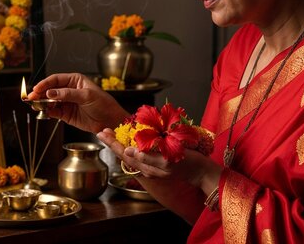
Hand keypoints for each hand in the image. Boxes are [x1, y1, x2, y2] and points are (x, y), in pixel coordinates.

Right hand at [28, 73, 128, 132]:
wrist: (110, 121)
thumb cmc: (103, 104)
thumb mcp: (86, 96)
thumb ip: (68, 94)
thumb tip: (50, 93)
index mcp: (74, 80)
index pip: (55, 80)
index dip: (45, 84)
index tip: (37, 89)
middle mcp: (68, 90)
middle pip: (49, 90)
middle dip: (40, 93)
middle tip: (31, 98)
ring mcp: (66, 102)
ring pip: (49, 101)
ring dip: (41, 103)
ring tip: (34, 105)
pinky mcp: (65, 114)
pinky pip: (53, 112)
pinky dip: (47, 112)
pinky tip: (43, 111)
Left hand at [97, 127, 217, 187]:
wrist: (202, 172)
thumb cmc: (188, 162)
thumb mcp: (168, 159)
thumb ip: (149, 157)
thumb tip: (130, 151)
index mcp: (147, 166)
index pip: (125, 153)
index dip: (113, 142)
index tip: (104, 133)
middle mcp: (146, 169)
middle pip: (124, 155)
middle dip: (112, 143)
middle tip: (102, 131)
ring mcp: (150, 168)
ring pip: (130, 156)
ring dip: (119, 144)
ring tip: (110, 134)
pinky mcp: (156, 166)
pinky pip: (138, 157)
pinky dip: (130, 148)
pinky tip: (127, 141)